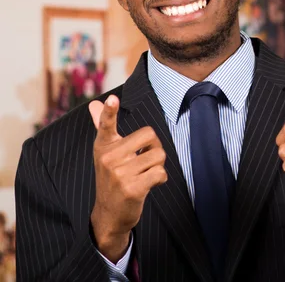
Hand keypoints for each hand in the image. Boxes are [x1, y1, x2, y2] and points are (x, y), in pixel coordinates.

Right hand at [89, 95, 166, 262]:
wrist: (109, 215)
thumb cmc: (112, 177)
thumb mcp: (105, 153)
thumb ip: (103, 127)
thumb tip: (94, 104)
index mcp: (104, 146)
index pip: (106, 125)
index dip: (110, 112)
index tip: (113, 99)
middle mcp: (109, 158)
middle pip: (150, 136)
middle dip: (155, 148)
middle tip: (143, 161)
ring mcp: (119, 174)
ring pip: (159, 156)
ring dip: (158, 166)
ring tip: (144, 174)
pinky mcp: (132, 189)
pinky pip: (160, 173)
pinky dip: (160, 179)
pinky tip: (148, 185)